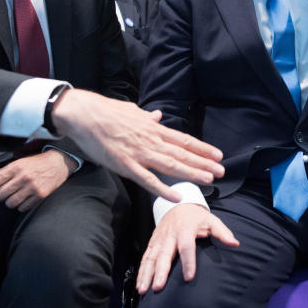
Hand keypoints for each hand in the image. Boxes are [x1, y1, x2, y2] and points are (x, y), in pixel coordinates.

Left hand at [0, 150, 74, 211]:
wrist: (58, 163)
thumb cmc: (35, 163)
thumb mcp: (16, 164)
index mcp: (15, 167)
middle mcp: (23, 177)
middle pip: (0, 195)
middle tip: (2, 193)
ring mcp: (32, 187)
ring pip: (10, 203)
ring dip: (9, 202)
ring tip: (13, 196)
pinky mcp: (40, 195)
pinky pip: (22, 208)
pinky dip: (20, 206)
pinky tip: (23, 198)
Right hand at [51, 89, 225, 202]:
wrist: (85, 114)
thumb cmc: (106, 112)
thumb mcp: (132, 111)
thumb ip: (147, 116)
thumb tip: (158, 115)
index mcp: (153, 129)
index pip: (183, 140)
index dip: (202, 148)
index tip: (218, 155)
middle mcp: (151, 141)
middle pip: (182, 154)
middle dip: (203, 163)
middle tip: (222, 171)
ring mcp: (139, 153)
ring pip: (171, 165)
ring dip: (191, 173)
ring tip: (209, 180)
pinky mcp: (125, 165)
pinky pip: (147, 180)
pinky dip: (162, 189)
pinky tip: (177, 196)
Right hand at [135, 203, 238, 294]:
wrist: (178, 204)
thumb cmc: (196, 216)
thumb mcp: (211, 220)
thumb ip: (222, 232)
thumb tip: (235, 244)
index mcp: (185, 229)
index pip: (186, 247)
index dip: (188, 262)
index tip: (189, 277)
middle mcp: (170, 235)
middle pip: (165, 255)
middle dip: (161, 272)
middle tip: (159, 287)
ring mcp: (159, 239)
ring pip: (151, 258)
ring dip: (147, 274)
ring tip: (143, 290)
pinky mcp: (152, 243)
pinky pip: (145, 258)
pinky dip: (141, 272)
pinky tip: (140, 285)